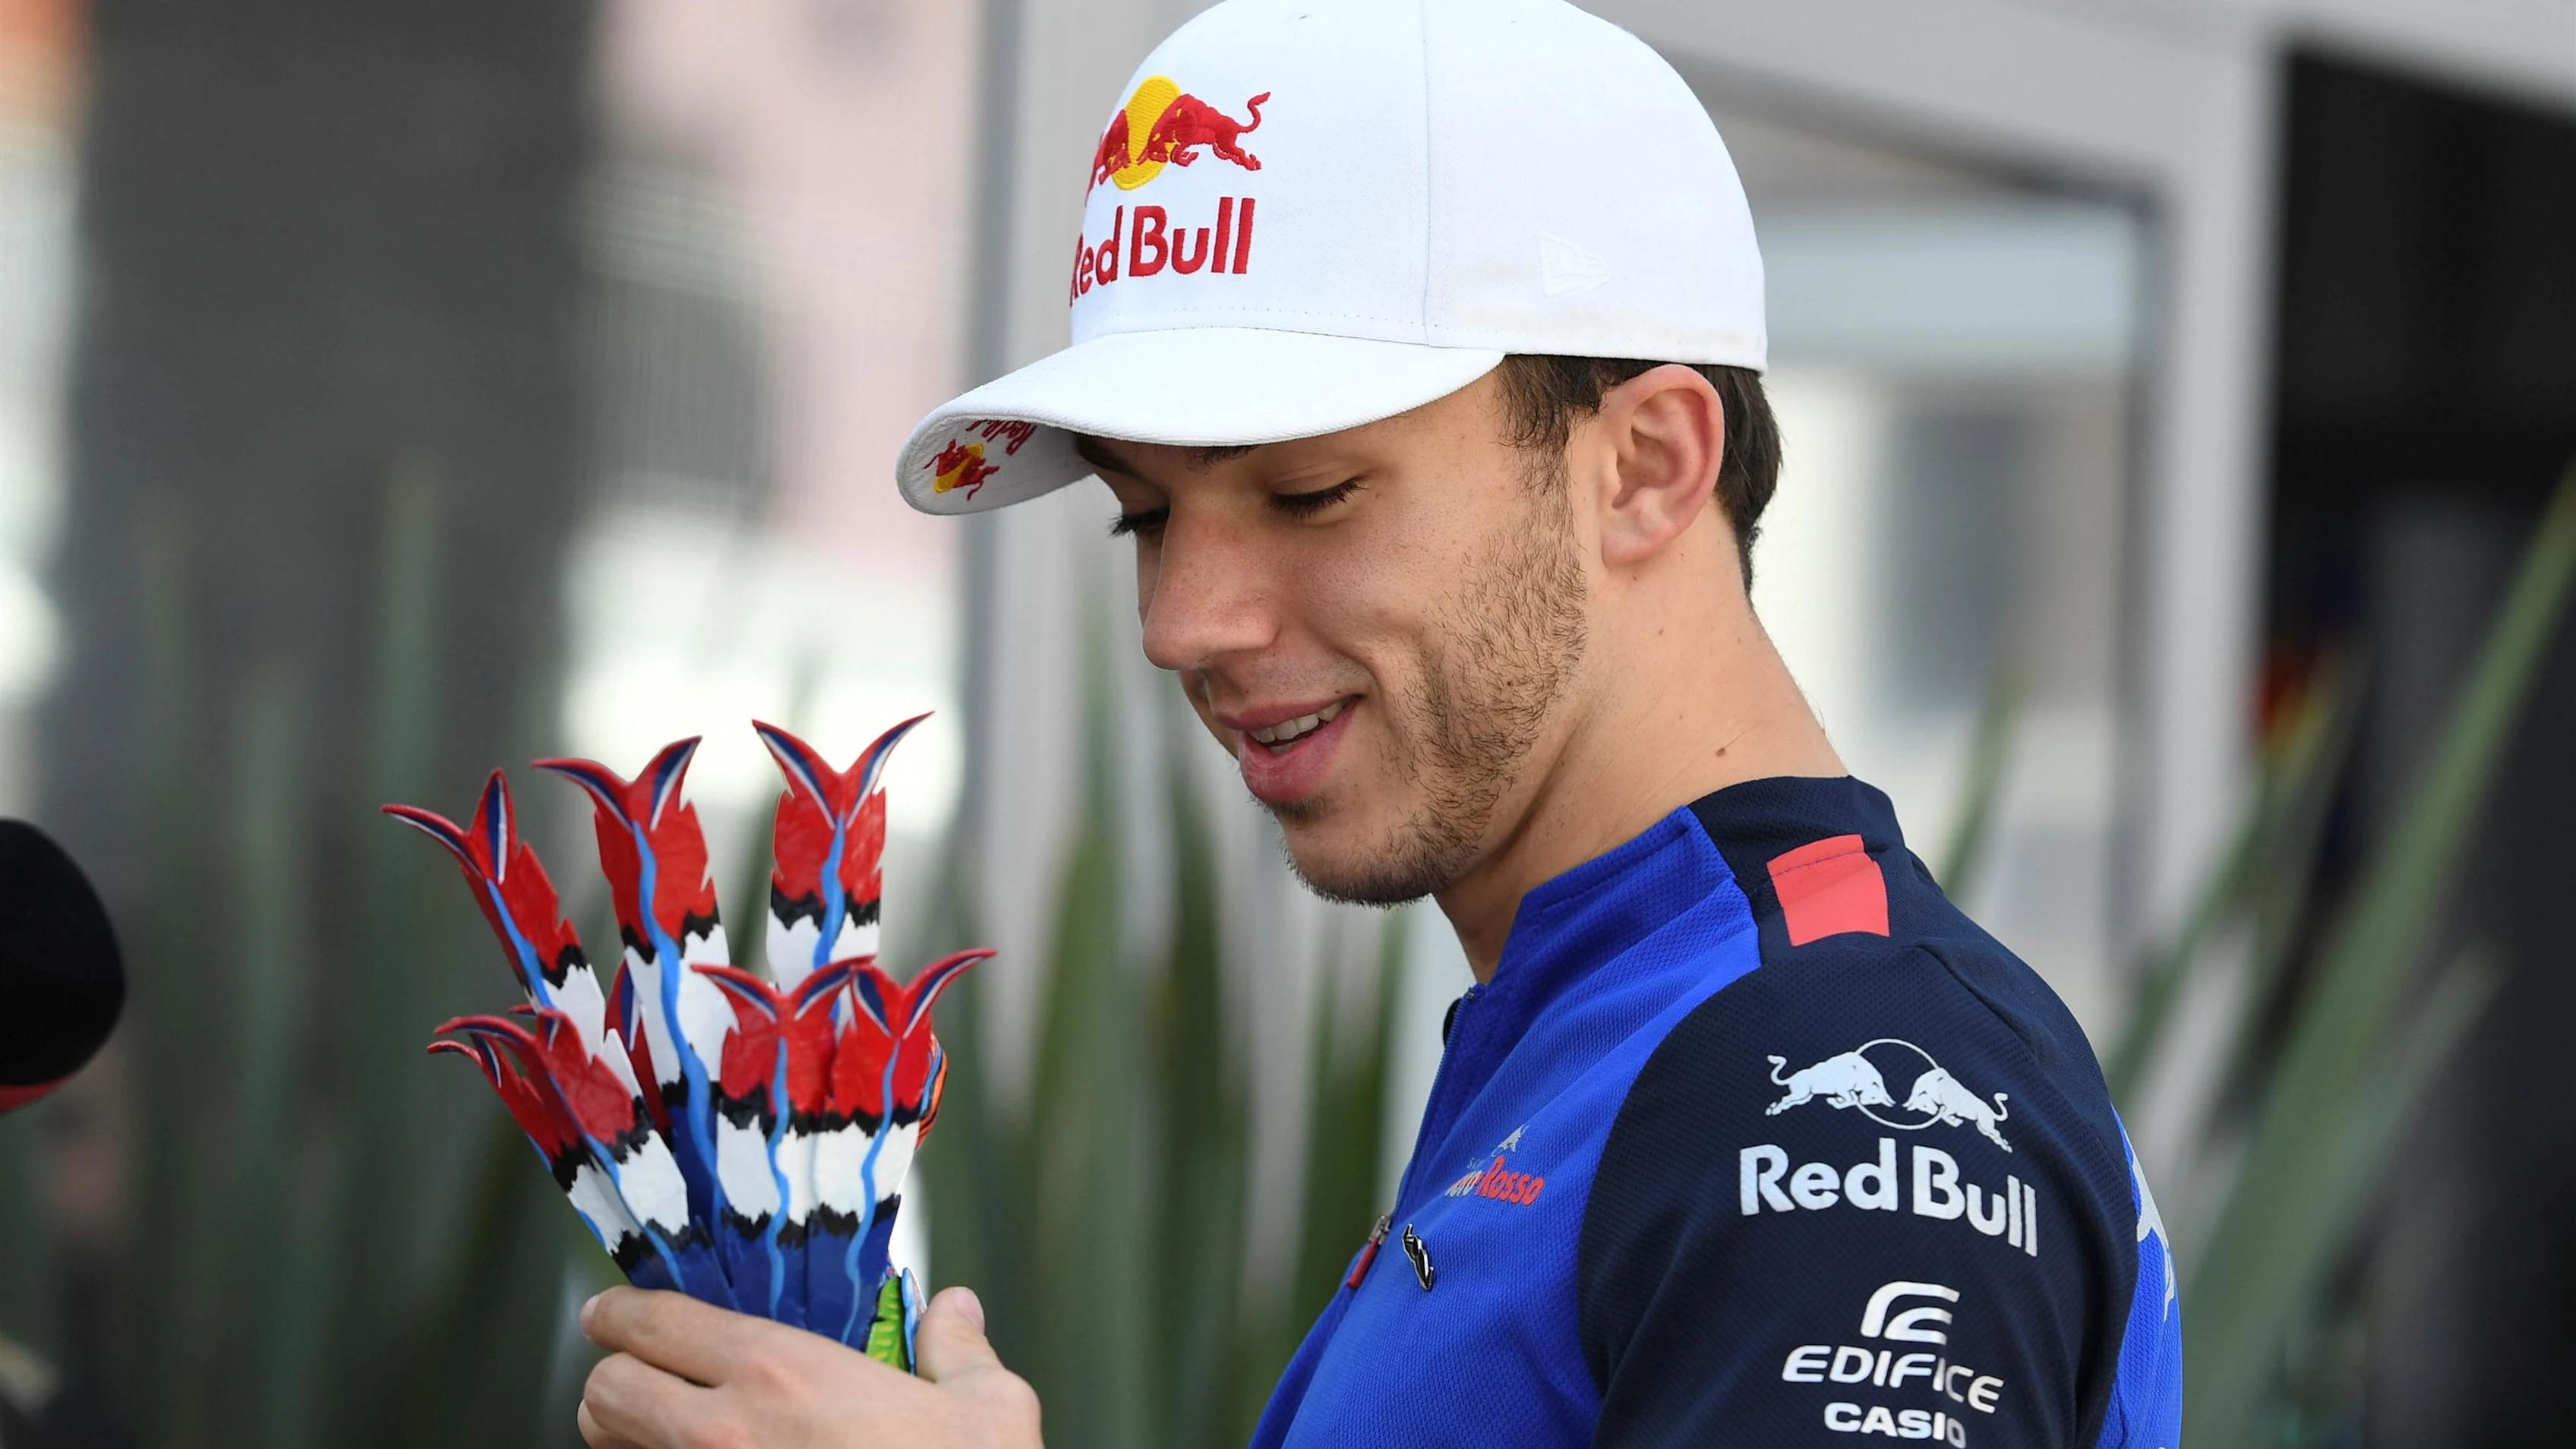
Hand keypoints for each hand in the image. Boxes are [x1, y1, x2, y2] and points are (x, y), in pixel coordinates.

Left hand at [577, 1284, 1041, 1448]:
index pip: (656, 1322)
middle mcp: (726, 1435)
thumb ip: (960, 1352)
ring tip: (655, 1427)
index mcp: (784, 1375)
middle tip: (638, 1369)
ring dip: (622, 1433)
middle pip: (605, 1388)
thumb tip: (955, 1313)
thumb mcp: (989, 1413)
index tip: (616, 1311)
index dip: (622, 1311)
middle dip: (614, 1373)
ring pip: (607, 1448)